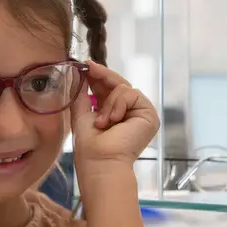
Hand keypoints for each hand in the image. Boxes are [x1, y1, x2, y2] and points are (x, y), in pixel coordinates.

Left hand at [70, 61, 158, 178]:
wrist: (100, 161)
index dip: (98, 76)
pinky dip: (118, 104)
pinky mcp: (149, 115)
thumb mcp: (80, 113)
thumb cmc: (89, 145)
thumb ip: (80, 93)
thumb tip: (78, 73)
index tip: (86, 65)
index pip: (108, 89)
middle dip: (103, 76)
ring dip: (108, 102)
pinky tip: (114, 120)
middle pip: (118, 84)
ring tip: (103, 122)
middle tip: (89, 68)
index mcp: (113, 113)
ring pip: (123, 88)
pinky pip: (131, 94)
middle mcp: (128, 112)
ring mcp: (140, 113)